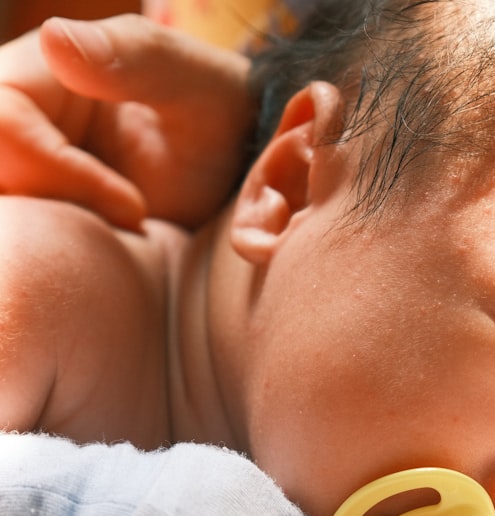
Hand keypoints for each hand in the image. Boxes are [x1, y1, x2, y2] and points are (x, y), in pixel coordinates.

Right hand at [0, 15, 252, 228]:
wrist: (233, 168)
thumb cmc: (218, 113)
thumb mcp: (192, 79)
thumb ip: (134, 56)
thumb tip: (54, 37)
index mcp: (32, 72)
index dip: (61, 174)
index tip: (136, 208)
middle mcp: (12, 120)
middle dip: (56, 210)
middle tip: (132, 225)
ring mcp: (20, 169)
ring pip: (5, 216)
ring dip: (55, 241)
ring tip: (130, 235)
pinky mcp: (36, 209)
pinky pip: (23, 244)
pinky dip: (62, 260)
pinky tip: (119, 249)